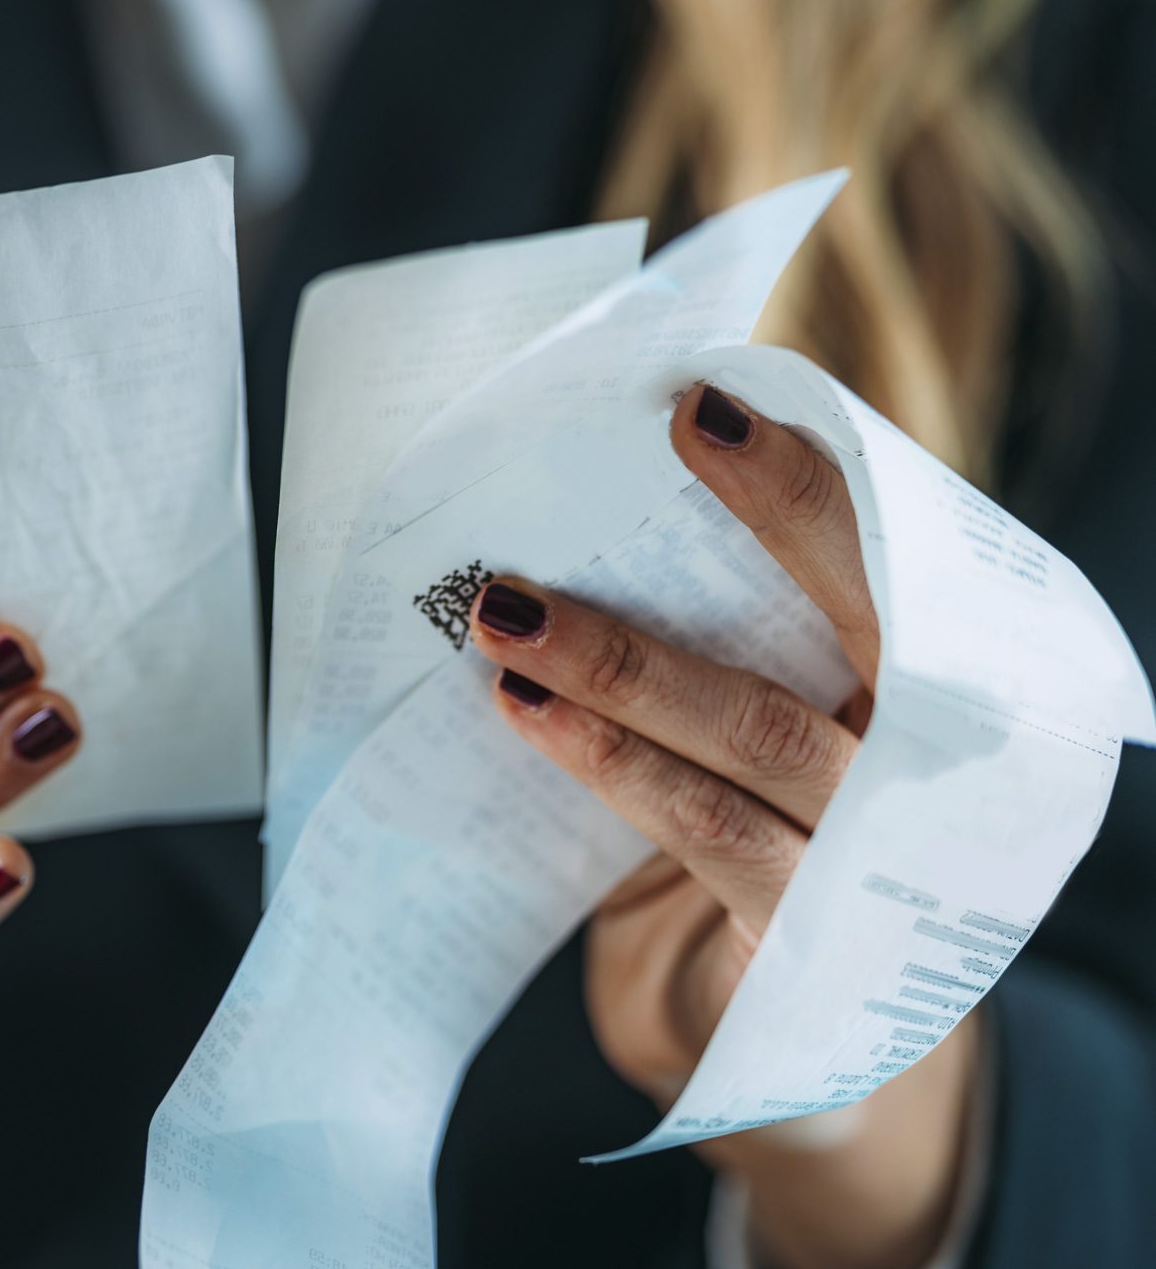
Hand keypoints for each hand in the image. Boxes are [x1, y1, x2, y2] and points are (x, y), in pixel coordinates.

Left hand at [468, 386, 979, 1268]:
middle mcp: (939, 764)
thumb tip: (588, 518)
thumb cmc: (773, 846)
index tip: (713, 396)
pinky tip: (532, 715)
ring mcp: (883, 855)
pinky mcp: (815, 938)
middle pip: (871, 617)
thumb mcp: (771, 731)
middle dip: (773, 517)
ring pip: (761, 728)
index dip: (817, 478)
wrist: (809, 1051)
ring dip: (625, 660)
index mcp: (938, 692)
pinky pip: (708, 829)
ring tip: (507, 609)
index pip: (896, 561)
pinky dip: (611, 765)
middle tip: (669, 431)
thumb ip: (735, 641)